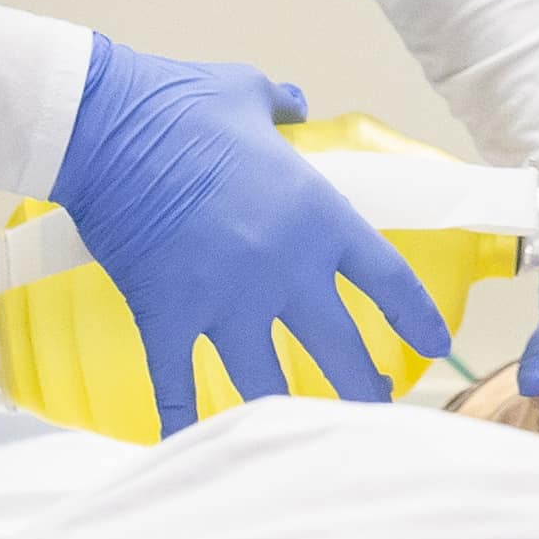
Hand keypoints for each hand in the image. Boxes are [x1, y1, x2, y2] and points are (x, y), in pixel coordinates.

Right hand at [57, 42, 452, 411]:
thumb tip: (295, 104)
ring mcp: (225, 301)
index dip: (414, 318)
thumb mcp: (248, 92)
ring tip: (304, 437)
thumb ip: (283, 107)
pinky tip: (187, 446)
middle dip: (363, 390)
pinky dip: (181, 421)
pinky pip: (178, 387)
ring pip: (269, 382)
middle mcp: (283, 270)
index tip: (433, 345)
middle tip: (376, 412)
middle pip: (340, 350)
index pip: (387, 279)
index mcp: (317, 217)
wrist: (106, 126)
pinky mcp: (168, 317)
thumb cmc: (179, 103)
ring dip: (289, 413)